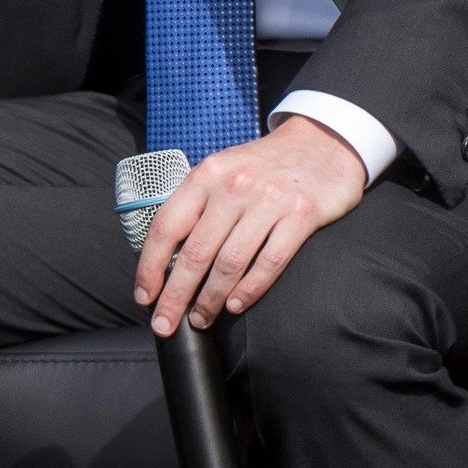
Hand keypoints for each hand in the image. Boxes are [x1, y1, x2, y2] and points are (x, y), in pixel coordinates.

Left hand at [133, 114, 368, 333]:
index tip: (144, 296)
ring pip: (229, 262)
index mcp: (206, 175)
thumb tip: (166, 255)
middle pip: (195, 252)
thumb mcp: (223, 170)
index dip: (150, 266)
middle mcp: (233, 186)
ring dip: (211, 298)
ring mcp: (269, 200)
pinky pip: (269, 261)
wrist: (324, 142)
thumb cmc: (265, 165)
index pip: (166, 227)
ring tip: (200, 320)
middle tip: (165, 325)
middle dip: (175, 295)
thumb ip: (197, 204)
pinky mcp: (302, 214)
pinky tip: (236, 306)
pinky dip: (250, 289)